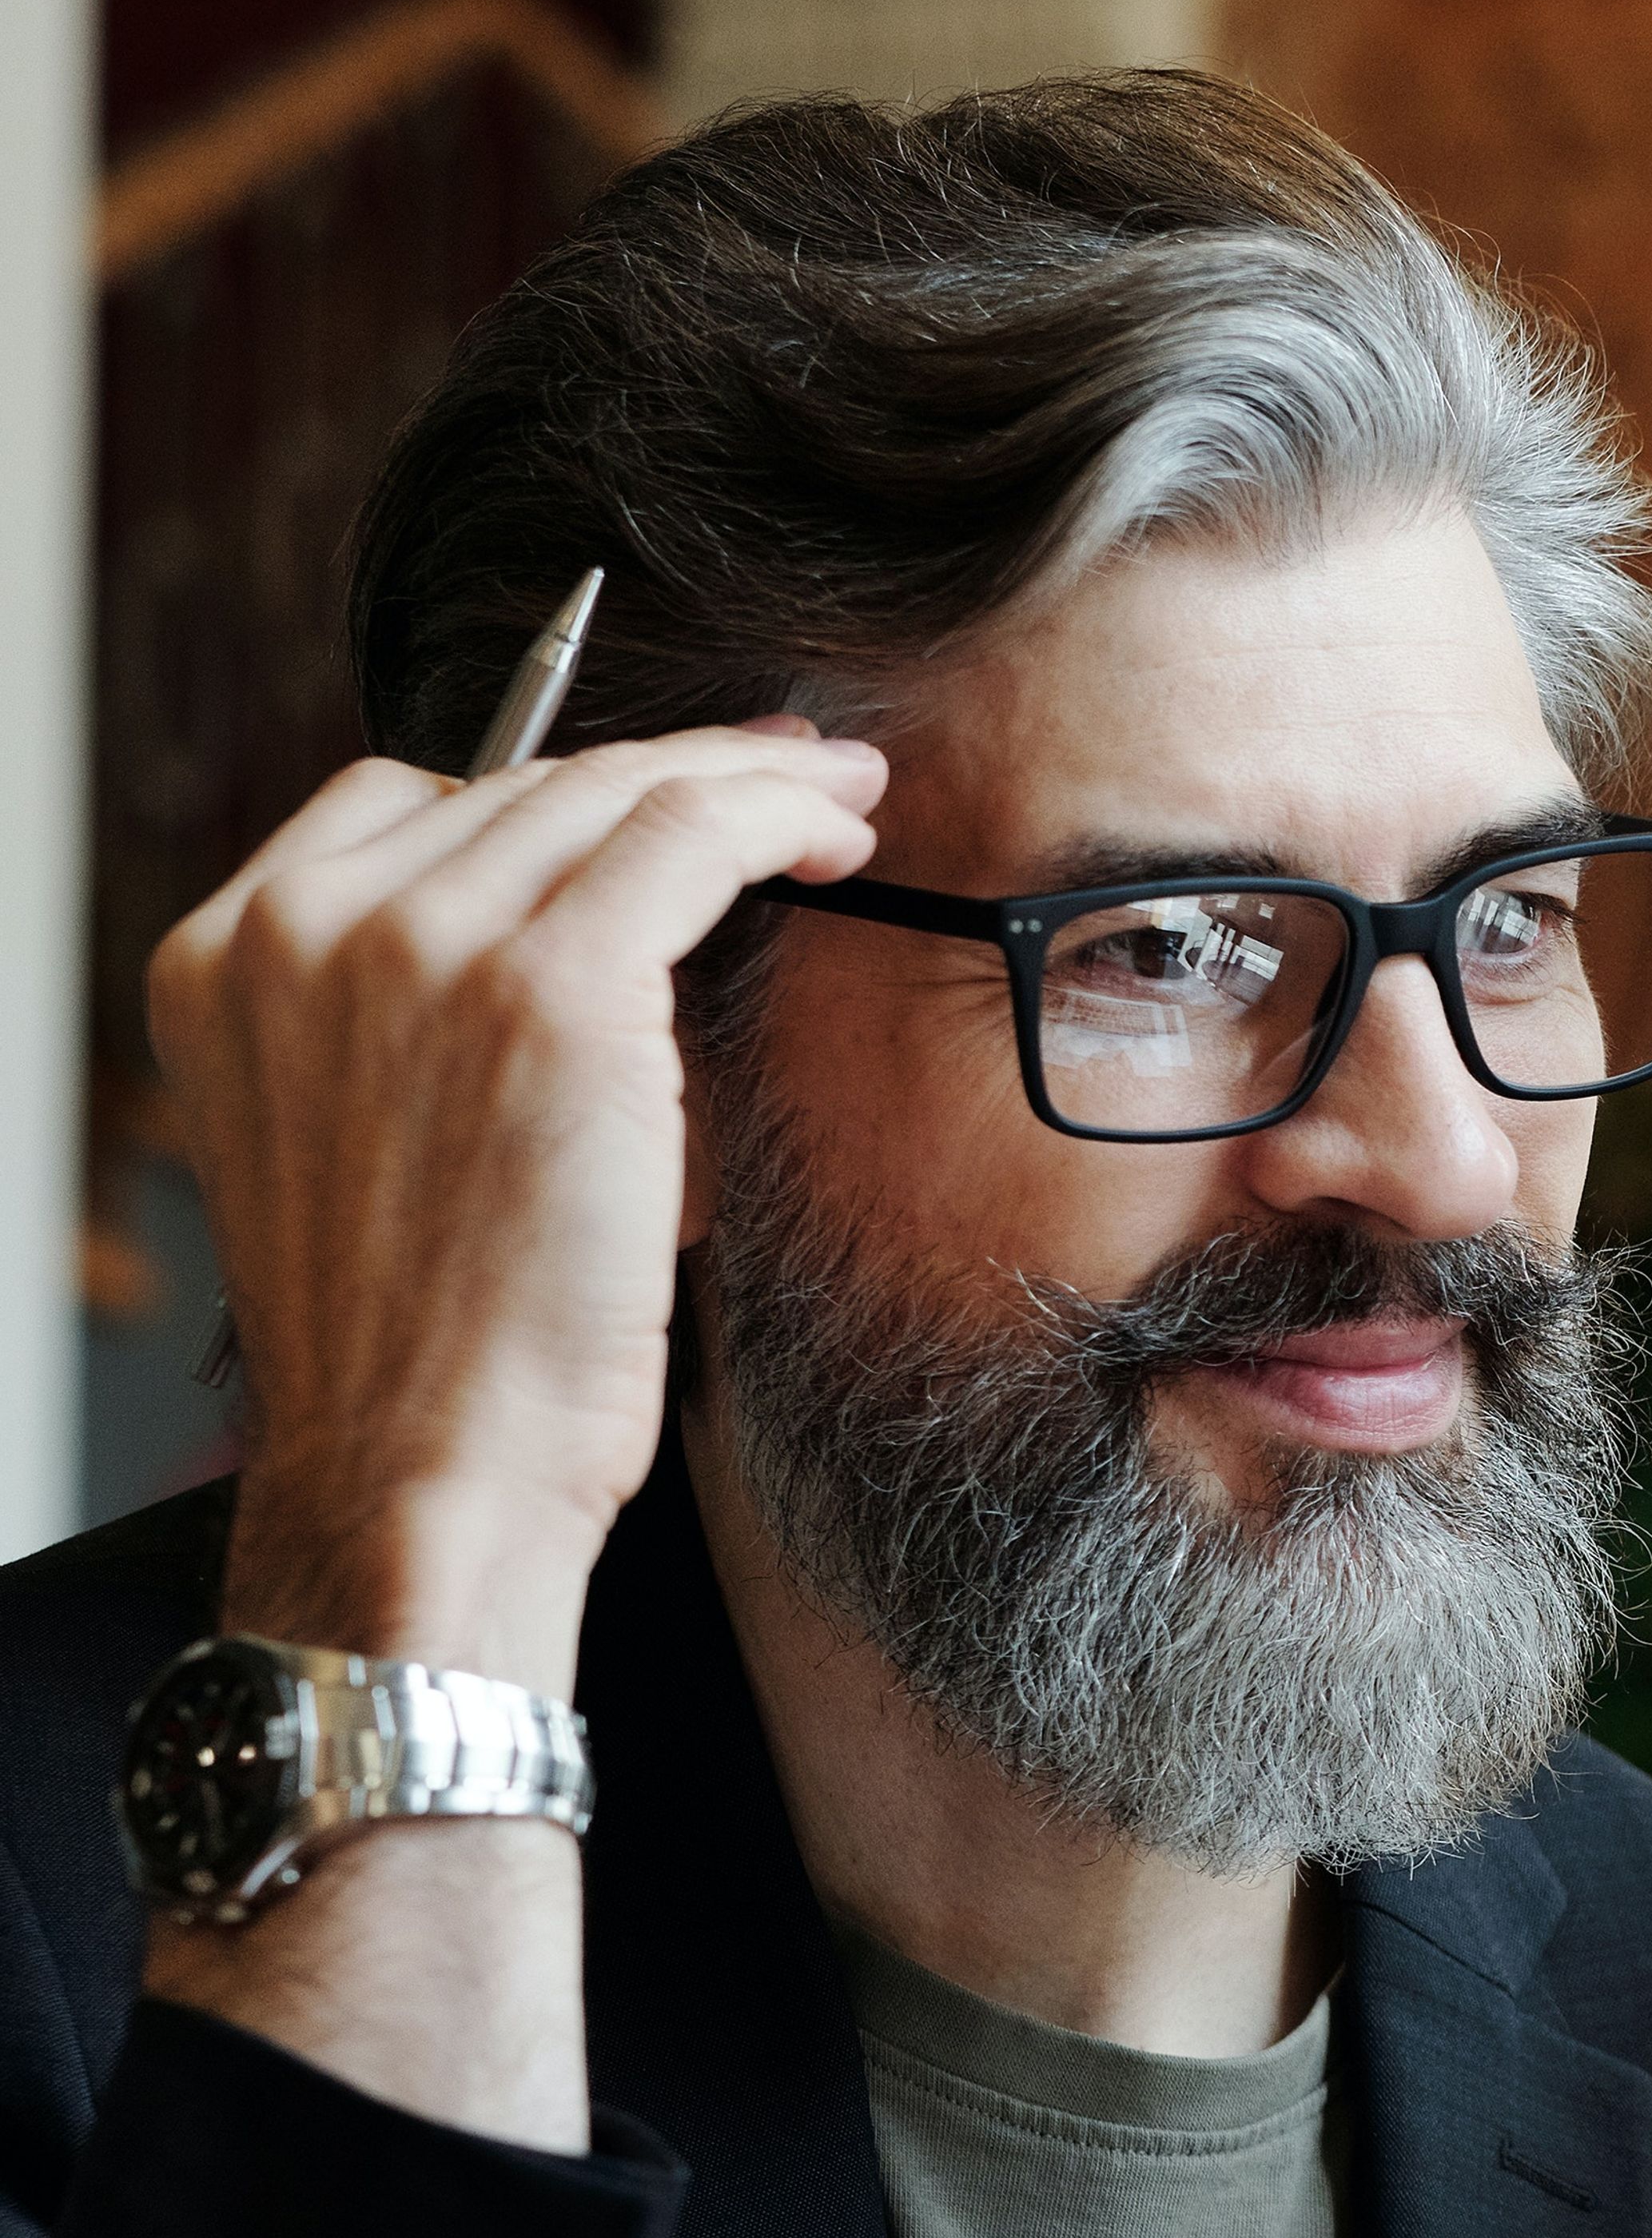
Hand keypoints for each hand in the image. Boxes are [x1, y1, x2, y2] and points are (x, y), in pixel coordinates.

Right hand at [148, 724, 883, 1680]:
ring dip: (743, 778)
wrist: (421, 1470)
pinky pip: (686, 839)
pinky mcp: (550, 990)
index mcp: (227, 962)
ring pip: (613, 793)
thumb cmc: (427, 1354)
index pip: (403, 805)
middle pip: (520, 787)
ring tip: (836, 794)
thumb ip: (412, 1029)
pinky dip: (774, 816)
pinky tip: (838, 837)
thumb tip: (581, 946)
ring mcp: (419, 946)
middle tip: (781, 767)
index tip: (657, 789)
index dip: (547, 785)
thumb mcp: (369, 1147)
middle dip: (666, 768)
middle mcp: (303, 930)